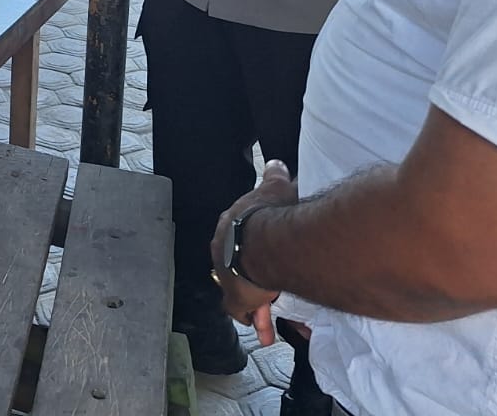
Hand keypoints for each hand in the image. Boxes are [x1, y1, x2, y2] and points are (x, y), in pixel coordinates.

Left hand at [211, 161, 297, 344]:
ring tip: (263, 324)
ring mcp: (226, 275)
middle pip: (237, 267)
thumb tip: (275, 164)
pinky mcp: (236, 296)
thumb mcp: (275, 188)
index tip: (259, 253)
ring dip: (254, 306)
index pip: (236, 238)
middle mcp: (221, 251)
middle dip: (250, 279)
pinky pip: (243, 312)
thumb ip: (274, 176)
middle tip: (263, 289)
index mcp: (228, 226)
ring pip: (241, 292)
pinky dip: (254, 321)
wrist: (267, 240)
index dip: (250, 246)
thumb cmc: (271, 212)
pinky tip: (263, 334)